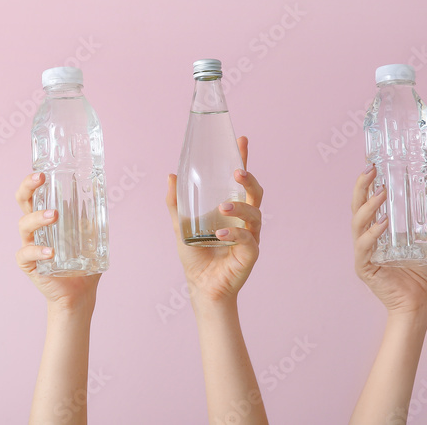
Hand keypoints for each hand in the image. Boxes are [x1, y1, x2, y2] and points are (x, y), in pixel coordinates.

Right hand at [15, 173, 100, 313]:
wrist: (80, 293)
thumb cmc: (83, 262)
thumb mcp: (93, 235)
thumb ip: (94, 217)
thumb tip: (103, 194)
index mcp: (46, 218)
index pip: (35, 194)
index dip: (33, 181)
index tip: (42, 172)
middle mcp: (35, 229)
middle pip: (22, 202)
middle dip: (27, 188)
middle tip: (40, 180)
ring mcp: (30, 245)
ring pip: (23, 225)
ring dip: (37, 218)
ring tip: (54, 216)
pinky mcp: (29, 264)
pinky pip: (26, 254)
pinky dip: (38, 251)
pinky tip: (51, 252)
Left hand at [166, 136, 262, 304]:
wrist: (201, 286)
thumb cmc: (196, 256)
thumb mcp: (181, 225)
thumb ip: (176, 203)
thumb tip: (171, 175)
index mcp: (231, 208)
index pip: (240, 180)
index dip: (243, 159)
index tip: (242, 140)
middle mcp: (244, 218)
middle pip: (255, 192)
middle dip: (249, 178)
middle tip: (237, 170)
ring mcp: (250, 235)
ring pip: (255, 212)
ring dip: (240, 206)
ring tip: (223, 206)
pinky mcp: (250, 252)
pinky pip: (248, 238)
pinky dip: (235, 233)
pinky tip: (220, 234)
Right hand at [351, 165, 426, 317]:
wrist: (418, 303)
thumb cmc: (420, 274)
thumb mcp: (425, 241)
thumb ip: (424, 223)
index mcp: (376, 231)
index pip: (367, 202)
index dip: (367, 183)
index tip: (373, 164)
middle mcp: (366, 239)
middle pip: (356, 207)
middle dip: (362, 187)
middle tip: (371, 169)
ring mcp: (363, 252)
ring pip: (358, 223)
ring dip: (369, 206)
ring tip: (381, 193)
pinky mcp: (364, 267)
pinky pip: (365, 246)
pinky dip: (373, 233)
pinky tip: (383, 223)